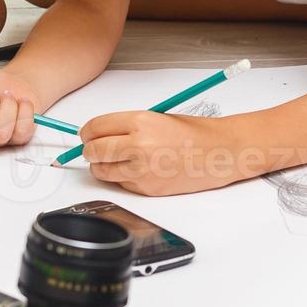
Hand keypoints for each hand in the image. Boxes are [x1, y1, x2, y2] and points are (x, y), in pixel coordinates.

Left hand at [80, 110, 243, 195]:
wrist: (220, 152)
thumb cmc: (193, 133)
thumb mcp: (156, 118)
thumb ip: (126, 126)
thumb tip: (98, 134)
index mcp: (140, 122)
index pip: (94, 128)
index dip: (87, 132)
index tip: (87, 134)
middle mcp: (138, 146)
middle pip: (92, 151)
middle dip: (90, 150)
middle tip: (95, 148)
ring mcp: (143, 170)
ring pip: (101, 172)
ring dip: (102, 166)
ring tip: (114, 160)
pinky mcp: (148, 189)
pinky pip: (121, 185)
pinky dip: (121, 179)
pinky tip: (136, 170)